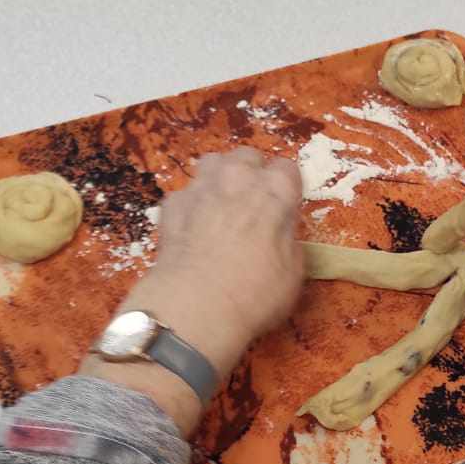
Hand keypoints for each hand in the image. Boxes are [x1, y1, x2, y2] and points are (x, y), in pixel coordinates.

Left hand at [80, 149, 302, 435]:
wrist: (195, 306)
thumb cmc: (256, 293)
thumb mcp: (293, 272)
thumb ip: (287, 239)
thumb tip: (279, 232)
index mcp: (276, 191)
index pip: (288, 169)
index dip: (287, 189)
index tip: (285, 208)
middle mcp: (238, 178)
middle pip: (247, 157)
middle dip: (252, 174)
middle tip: (253, 204)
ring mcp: (200, 187)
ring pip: (212, 163)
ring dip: (219, 178)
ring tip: (220, 206)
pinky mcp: (171, 204)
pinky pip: (185, 194)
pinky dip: (191, 205)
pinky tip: (192, 229)